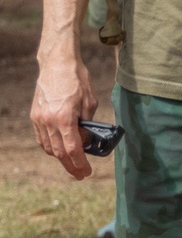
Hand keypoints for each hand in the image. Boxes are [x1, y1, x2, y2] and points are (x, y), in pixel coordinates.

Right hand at [31, 56, 97, 178]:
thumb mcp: (90, 102)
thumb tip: (86, 140)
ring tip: (72, 163)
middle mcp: (49, 121)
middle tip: (80, 174)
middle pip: (59, 153)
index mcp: (65, 118)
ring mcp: (39, 119)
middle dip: (71, 166)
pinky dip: (50, 147)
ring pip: (49, 147)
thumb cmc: (77, 79)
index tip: (86, 172)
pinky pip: (41, 138)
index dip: (80, 164)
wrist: (57, 63)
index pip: (73, 149)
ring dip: (60, 158)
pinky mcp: (34, 115)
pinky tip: (59, 150)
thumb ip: (87, 124)